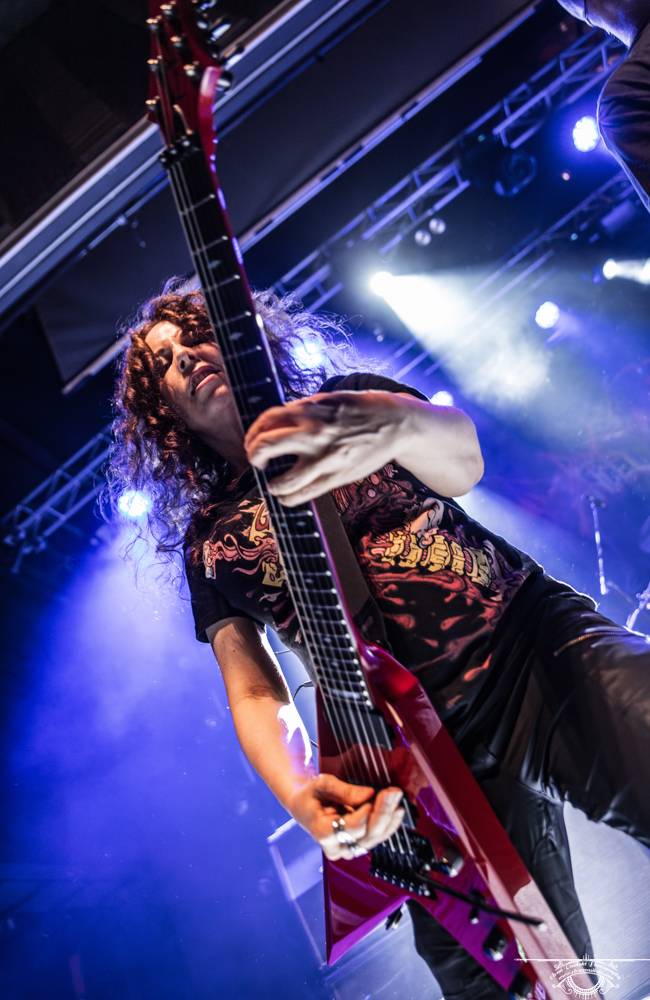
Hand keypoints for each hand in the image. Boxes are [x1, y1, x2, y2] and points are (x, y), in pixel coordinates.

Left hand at [244, 391, 406, 505]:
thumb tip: (277, 421)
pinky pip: (303, 495)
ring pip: (281, 482)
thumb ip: (303, 410)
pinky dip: (287, 498)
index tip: (254, 441)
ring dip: (270, 485)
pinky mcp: (337, 477)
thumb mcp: (328, 399)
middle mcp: (313, 433)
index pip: (266, 421)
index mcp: (309, 410)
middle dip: (253, 455)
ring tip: (273, 483)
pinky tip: (287, 494)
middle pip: (265, 446)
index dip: (253, 433)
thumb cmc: (360, 409)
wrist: (395, 422)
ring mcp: (325, 459)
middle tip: (256, 460)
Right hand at [287, 773, 404, 859]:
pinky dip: (390, 823)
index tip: (373, 794)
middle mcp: (336, 847)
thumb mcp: (322, 784)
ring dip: (389, 817)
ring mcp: (349, 848)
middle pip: (366, 835)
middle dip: (383, 812)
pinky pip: (378, 838)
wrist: (305, 804)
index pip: (350, 828)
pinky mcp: (358, 844)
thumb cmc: (311, 793)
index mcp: (322, 832)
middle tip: (394, 792)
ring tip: (397, 797)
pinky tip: (397, 810)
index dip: (365, 813)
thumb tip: (369, 794)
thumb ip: (344, 791)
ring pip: (375, 838)